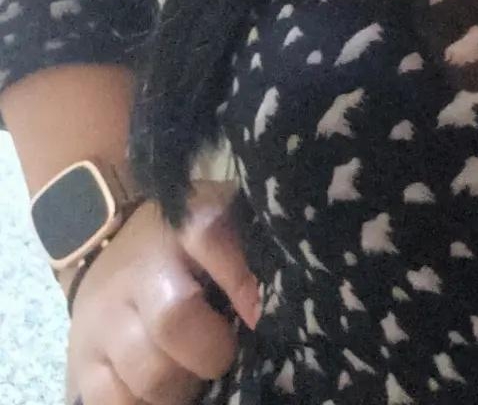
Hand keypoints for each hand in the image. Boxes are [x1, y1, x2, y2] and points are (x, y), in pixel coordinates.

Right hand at [64, 178, 260, 404]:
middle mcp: (139, 272)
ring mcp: (104, 320)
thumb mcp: (222, 223)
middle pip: (174, 320)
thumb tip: (263, 311)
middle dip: (211, 352)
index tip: (258, 314)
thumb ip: (246, 254)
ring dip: (181, 388)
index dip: (238, 278)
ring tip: (191, 376)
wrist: (112, 245)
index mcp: (184, 226)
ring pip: (148, 373)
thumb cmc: (186, 243)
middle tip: (222, 356)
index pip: (208, 237)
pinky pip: (114, 402)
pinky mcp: (81, 360)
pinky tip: (161, 393)